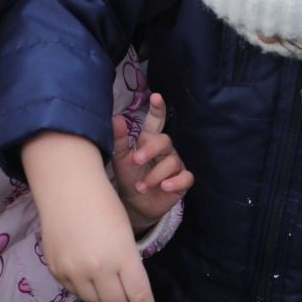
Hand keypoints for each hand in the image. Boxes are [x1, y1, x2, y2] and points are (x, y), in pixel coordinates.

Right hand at [25, 132, 159, 301]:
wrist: (66, 186)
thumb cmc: (103, 203)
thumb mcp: (126, 233)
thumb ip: (128, 265)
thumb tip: (129, 292)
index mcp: (122, 255)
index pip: (140, 298)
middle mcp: (98, 268)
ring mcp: (75, 271)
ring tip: (115, 299)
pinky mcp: (57, 270)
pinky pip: (76, 291)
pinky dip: (87, 292)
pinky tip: (92, 282)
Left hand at [110, 93, 192, 229]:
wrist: (135, 204)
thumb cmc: (129, 176)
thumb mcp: (121, 158)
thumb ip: (120, 139)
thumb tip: (116, 117)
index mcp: (149, 140)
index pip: (156, 121)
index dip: (157, 109)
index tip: (156, 97)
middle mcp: (164, 150)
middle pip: (165, 140)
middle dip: (150, 151)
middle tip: (136, 161)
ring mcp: (175, 165)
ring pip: (172, 162)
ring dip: (155, 175)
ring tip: (140, 187)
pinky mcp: (182, 181)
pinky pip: (186, 177)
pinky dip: (175, 182)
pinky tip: (164, 187)